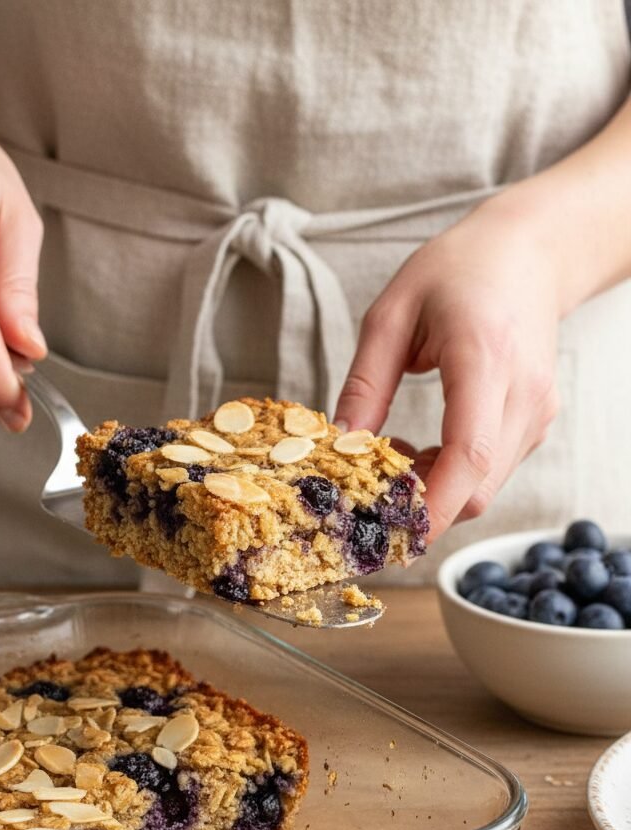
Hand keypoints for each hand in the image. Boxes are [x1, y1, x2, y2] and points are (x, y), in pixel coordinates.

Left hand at [334, 198, 560, 539]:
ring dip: (433, 490)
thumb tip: (338, 447)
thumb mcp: (391, 315)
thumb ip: (364, 386)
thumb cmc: (458, 270)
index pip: (469, 455)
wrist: (529, 251)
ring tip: (395, 454)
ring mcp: (536, 412)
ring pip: (484, 489)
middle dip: (421, 507)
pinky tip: (423, 446)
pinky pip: (493, 472)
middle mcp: (522, 393)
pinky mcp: (536, 423)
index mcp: (485, 357)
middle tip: (371, 488)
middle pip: (477, 489)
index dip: (431, 507)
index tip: (392, 534)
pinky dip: (452, 475)